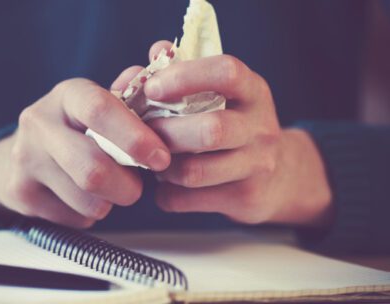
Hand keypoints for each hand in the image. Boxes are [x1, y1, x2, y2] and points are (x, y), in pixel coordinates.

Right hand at [0, 78, 170, 227]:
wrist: (19, 157)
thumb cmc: (75, 130)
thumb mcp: (99, 106)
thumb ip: (131, 93)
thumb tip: (159, 61)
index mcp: (67, 95)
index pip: (99, 110)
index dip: (135, 137)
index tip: (161, 157)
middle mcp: (39, 123)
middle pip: (92, 169)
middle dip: (127, 186)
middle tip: (137, 187)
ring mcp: (24, 159)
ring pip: (87, 200)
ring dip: (110, 202)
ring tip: (108, 190)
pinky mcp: (20, 193)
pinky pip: (73, 218)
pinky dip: (89, 215)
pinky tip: (82, 199)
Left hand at [143, 41, 332, 226]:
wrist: (279, 176)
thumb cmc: (233, 125)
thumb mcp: (221, 93)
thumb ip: (185, 71)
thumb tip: (155, 53)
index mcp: (253, 91)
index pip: (227, 73)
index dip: (185, 77)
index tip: (152, 88)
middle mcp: (260, 127)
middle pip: (210, 130)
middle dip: (166, 133)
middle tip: (145, 133)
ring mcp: (257, 165)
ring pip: (194, 172)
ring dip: (162, 167)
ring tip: (155, 160)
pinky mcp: (245, 198)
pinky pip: (186, 199)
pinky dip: (165, 193)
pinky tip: (166, 184)